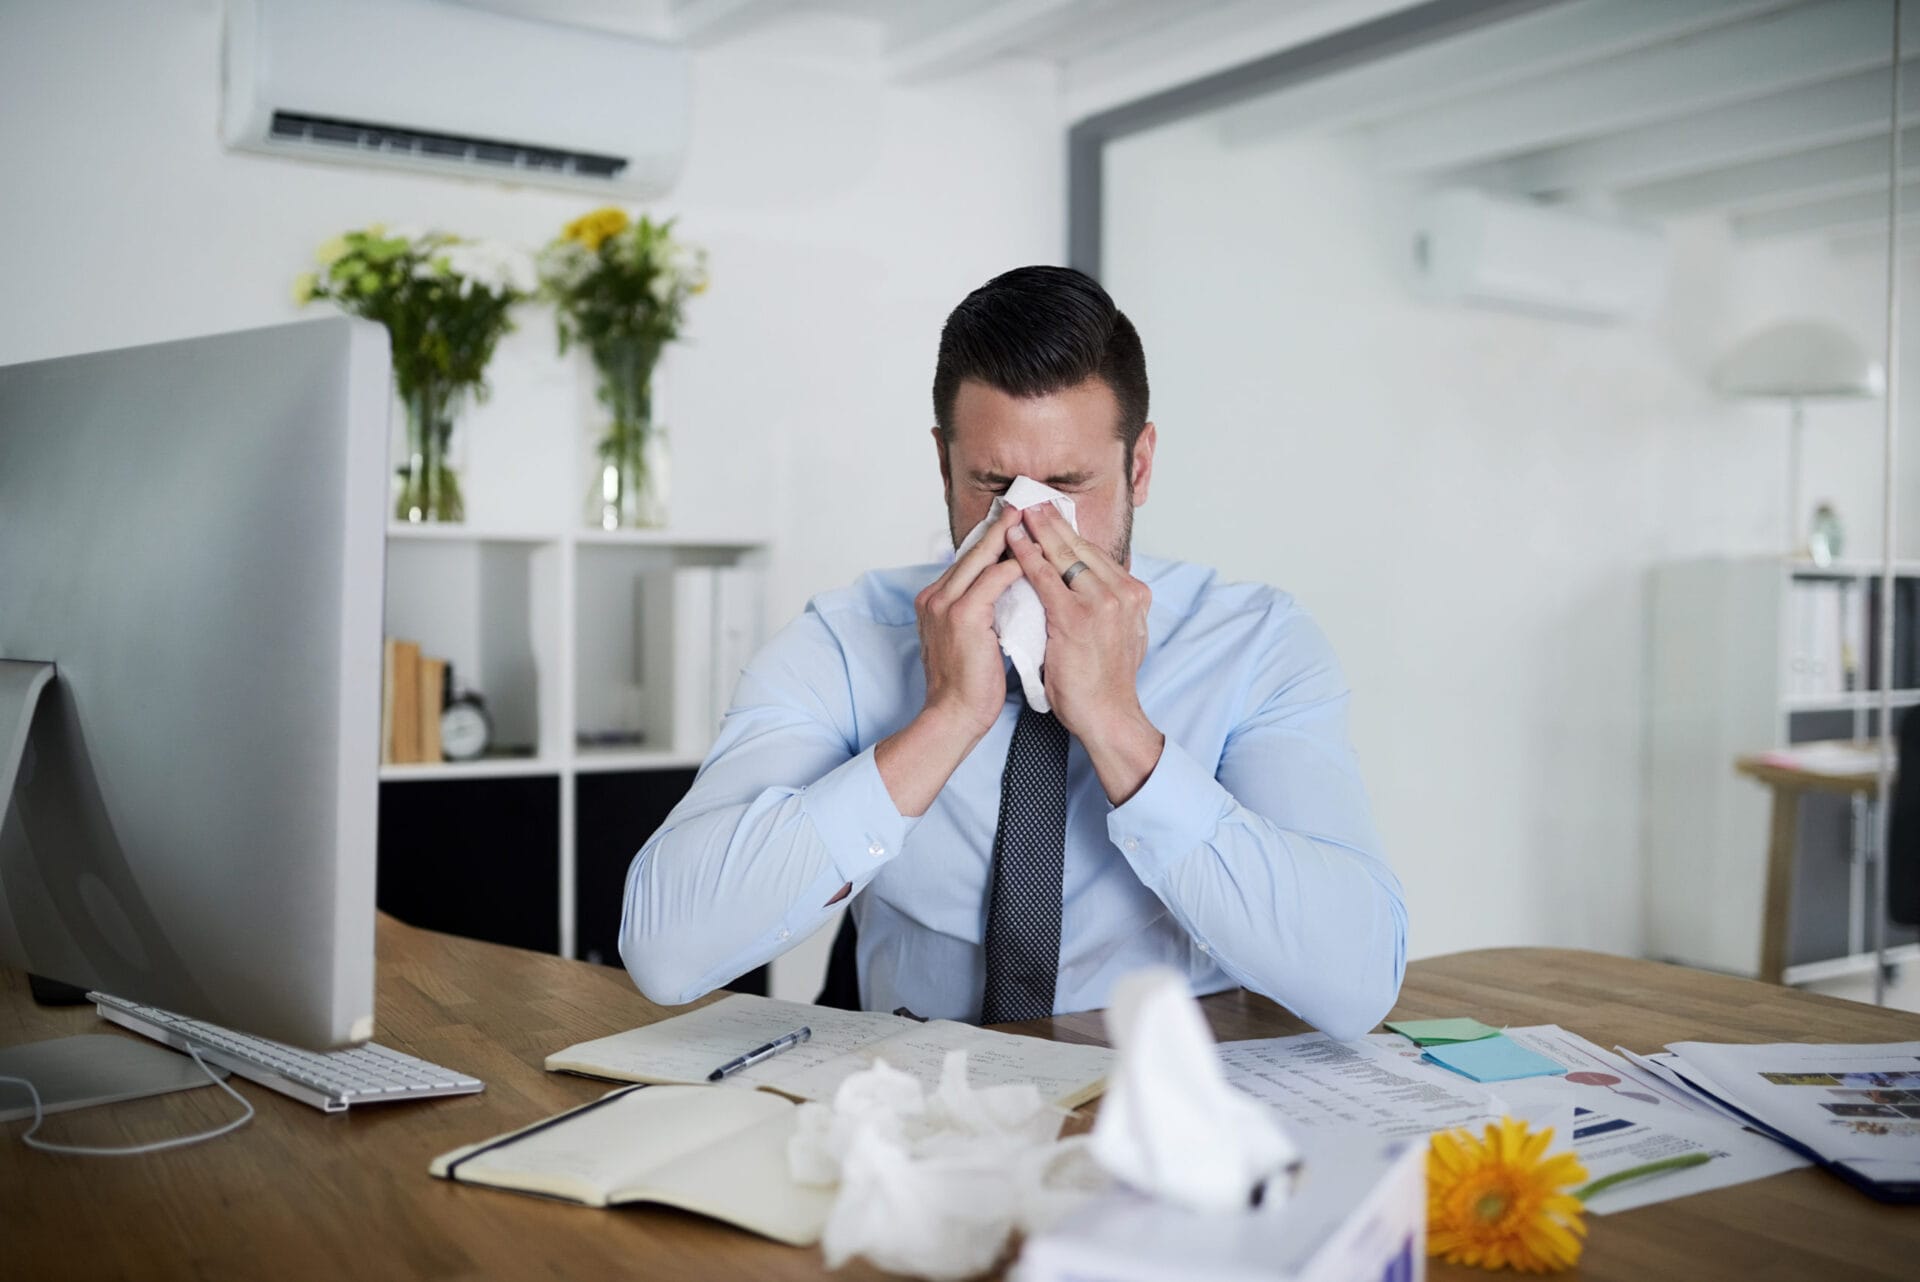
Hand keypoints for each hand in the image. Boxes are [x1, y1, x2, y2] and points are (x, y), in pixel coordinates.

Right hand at [913, 503, 1025, 744]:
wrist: (953, 716)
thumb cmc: (969, 686)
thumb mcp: (972, 640)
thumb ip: (981, 612)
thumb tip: (1008, 594)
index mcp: (934, 600)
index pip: (967, 560)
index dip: (993, 540)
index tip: (1016, 522)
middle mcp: (934, 596)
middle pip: (972, 550)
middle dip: (1002, 527)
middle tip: (1028, 506)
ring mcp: (945, 603)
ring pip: (982, 558)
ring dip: (1011, 538)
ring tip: (1036, 522)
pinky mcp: (962, 615)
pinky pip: (993, 579)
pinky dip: (1016, 566)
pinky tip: (1037, 559)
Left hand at [1007, 503, 1164, 802]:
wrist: (1109, 715)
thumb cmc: (1107, 683)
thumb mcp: (1122, 635)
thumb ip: (1111, 608)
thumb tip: (1093, 589)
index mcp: (1135, 594)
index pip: (1097, 554)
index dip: (1071, 534)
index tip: (1053, 516)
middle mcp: (1123, 592)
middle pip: (1082, 547)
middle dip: (1054, 522)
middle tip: (1032, 502)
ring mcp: (1102, 602)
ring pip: (1064, 555)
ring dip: (1038, 531)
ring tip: (1019, 514)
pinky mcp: (1076, 617)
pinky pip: (1046, 577)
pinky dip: (1027, 556)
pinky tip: (1014, 543)